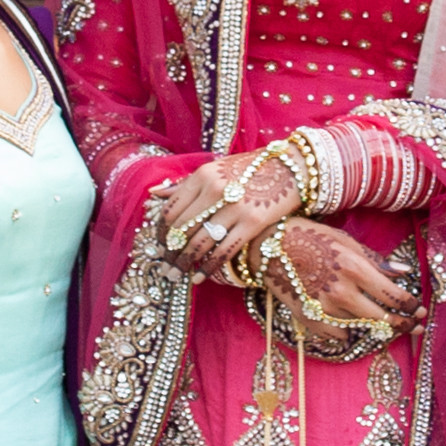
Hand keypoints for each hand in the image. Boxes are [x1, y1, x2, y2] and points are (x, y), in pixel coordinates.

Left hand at [152, 155, 296, 270]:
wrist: (293, 168)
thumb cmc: (252, 168)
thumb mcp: (217, 169)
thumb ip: (186, 184)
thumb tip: (153, 194)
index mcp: (203, 176)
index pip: (171, 209)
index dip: (162, 232)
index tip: (159, 246)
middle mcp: (215, 190)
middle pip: (182, 228)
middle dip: (170, 252)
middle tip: (164, 267)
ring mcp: (234, 206)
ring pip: (199, 242)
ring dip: (184, 263)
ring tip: (176, 276)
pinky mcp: (253, 222)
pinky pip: (223, 251)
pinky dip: (208, 268)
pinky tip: (200, 278)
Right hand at [260, 217, 418, 335]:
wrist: (267, 246)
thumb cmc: (308, 236)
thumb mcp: (345, 240)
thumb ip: (375, 260)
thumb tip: (403, 272)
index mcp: (354, 268)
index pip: (394, 296)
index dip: (411, 306)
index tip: (420, 309)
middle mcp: (341, 291)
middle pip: (383, 319)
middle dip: (404, 325)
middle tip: (416, 327)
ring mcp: (324, 308)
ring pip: (361, 328)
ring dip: (375, 327)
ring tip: (386, 322)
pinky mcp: (308, 318)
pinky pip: (337, 334)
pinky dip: (346, 330)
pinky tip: (351, 323)